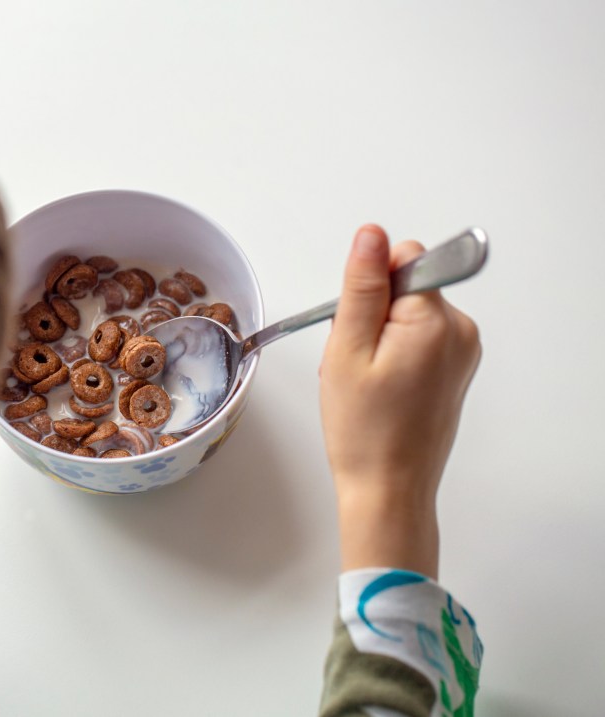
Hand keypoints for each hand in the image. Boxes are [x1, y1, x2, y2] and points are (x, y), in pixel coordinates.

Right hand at [319, 225, 480, 578]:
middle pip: (404, 286)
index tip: (356, 329)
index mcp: (436, 321)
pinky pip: (417, 336)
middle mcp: (460, 330)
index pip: (401, 260)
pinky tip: (377, 386)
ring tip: (364, 379)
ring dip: (377, 336)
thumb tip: (371, 235)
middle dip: (370, 315)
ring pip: (406, 312)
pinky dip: (392, 353)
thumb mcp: (347, 351)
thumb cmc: (365, 431)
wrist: (388, 489)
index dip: (367, 289)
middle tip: (355, 362)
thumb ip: (361, 287)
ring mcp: (462, 351)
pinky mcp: (455, 367)